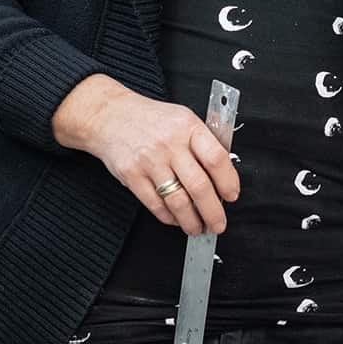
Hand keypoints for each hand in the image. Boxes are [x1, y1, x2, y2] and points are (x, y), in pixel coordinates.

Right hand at [53, 75, 239, 235]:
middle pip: (199, 186)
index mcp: (188, 126)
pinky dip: (169, 217)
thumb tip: (222, 176)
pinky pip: (155, 204)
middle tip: (218, 223)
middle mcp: (170, 144)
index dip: (228, 182)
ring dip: (191, 221)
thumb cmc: (150, 118)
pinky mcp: (132, 175)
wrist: (110, 115)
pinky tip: (176, 219)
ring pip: (178, 201)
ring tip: (198, 227)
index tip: (232, 195)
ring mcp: (149, 160)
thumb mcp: (182, 118)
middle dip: (213, 212)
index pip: (216, 158)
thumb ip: (202, 143)